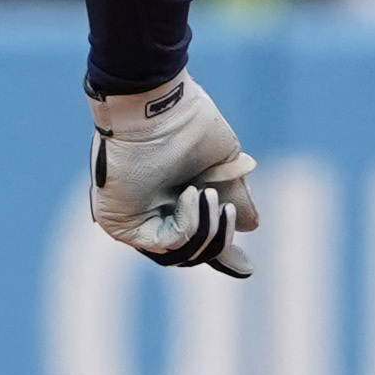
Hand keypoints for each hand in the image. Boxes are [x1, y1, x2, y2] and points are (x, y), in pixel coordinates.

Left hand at [89, 73, 259, 275]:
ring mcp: (137, 220)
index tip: (248, 268)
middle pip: (192, 253)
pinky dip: (189, 223)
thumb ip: (233, 197)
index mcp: (175, 199)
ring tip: (211, 195)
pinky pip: (165, 244)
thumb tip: (252, 226)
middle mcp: (154, 213)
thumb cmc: (188, 125)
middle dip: (219, 238)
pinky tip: (192, 194)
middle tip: (227, 210)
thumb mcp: (223, 167)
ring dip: (208, 230)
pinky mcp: (122, 223)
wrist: (158, 106)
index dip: (223, 251)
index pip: (198, 238)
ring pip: (181, 254)